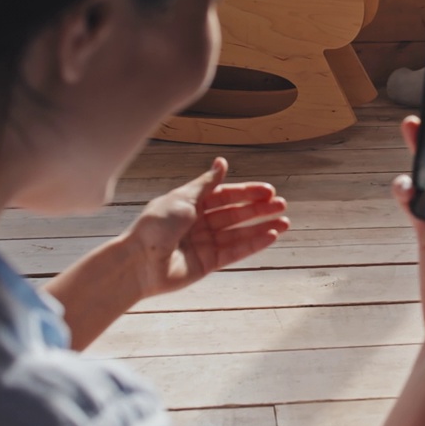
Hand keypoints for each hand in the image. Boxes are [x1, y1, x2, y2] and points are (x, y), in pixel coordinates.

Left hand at [123, 157, 289, 297]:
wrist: (139, 262)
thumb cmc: (155, 226)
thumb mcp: (183, 198)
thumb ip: (207, 184)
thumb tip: (222, 162)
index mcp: (191, 204)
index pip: (225, 195)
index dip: (247, 192)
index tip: (269, 190)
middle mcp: (199, 223)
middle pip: (235, 213)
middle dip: (259, 209)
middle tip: (281, 204)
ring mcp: (204, 244)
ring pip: (239, 233)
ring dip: (262, 227)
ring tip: (285, 222)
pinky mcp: (208, 263)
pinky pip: (235, 251)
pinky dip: (254, 244)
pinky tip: (271, 236)